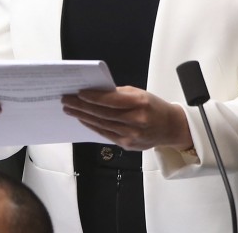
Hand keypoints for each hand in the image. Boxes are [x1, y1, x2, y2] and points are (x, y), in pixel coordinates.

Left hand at [62, 85, 192, 150]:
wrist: (170, 128)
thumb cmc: (153, 106)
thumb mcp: (139, 93)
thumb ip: (118, 94)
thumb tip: (95, 92)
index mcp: (140, 103)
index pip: (111, 100)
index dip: (93, 97)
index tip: (78, 93)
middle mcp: (136, 120)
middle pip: (103, 113)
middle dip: (82, 106)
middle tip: (67, 100)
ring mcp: (131, 135)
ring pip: (101, 124)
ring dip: (83, 116)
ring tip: (70, 109)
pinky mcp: (127, 145)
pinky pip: (105, 134)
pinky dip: (92, 126)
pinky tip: (83, 119)